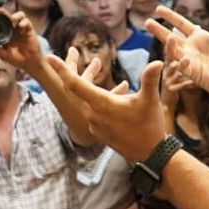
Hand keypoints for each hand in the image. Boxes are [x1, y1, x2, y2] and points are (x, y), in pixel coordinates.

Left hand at [0, 10, 43, 72]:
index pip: (1, 21)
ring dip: (15, 16)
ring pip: (19, 15)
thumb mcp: (5, 56)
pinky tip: (21, 30)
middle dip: (3, 12)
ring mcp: (22, 29)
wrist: (30, 63)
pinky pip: (27, 21)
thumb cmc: (18, 59)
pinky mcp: (29, 30)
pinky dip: (23, 23)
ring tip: (13, 22)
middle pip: (9, 15)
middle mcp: (14, 29)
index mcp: (6, 33)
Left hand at [46, 54, 164, 163]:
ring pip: (88, 101)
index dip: (62, 70)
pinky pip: (95, 112)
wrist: (149, 155)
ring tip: (104, 74)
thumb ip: (149, 79)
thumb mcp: (150, 101)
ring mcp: (94, 125)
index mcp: (102, 104)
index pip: (75, 84)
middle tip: (71, 53)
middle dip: (75, 72)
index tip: (50, 57)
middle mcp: (93, 114)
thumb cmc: (149, 126)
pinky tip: (115, 98)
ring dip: (92, 88)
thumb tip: (158, 61)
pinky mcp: (98, 131)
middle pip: (77, 90)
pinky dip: (99, 101)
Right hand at [148, 2, 208, 101]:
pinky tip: (173, 42)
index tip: (158, 9)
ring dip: (165, 40)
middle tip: (146, 21)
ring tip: (157, 30)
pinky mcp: (190, 71)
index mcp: (200, 37)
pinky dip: (175, 53)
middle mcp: (191, 47)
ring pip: (172, 48)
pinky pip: (179, 61)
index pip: (182, 24)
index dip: (171, 16)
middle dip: (158, 29)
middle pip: (171, 36)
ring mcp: (189, 59)